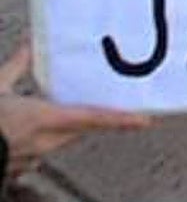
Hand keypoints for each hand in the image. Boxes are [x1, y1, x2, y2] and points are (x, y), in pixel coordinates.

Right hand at [0, 42, 150, 179]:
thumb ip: (18, 64)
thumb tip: (30, 42)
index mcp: (43, 119)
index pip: (92, 118)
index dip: (120, 119)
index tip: (143, 119)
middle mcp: (42, 143)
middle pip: (79, 130)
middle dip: (89, 118)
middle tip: (101, 104)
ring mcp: (30, 159)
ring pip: (60, 143)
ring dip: (61, 130)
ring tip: (49, 113)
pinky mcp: (18, 169)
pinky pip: (38, 154)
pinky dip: (39, 141)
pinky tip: (23, 132)